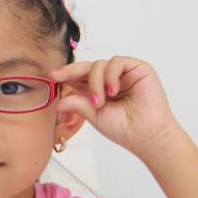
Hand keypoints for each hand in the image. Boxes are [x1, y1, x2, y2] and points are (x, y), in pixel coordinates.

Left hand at [47, 56, 182, 158]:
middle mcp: (109, 79)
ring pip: (99, 65)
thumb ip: (77, 105)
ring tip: (100, 102)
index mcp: (97, 90)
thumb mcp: (94, 115)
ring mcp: (123, 73)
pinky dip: (110, 76)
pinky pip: (116, 62)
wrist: (146, 135)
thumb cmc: (124, 128)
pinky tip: (113, 91)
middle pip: (86, 67)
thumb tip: (58, 103)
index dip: (65, 75)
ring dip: (95, 82)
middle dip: (70, 71)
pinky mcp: (137, 68)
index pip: (78, 77)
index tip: (50, 77)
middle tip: (57, 76)